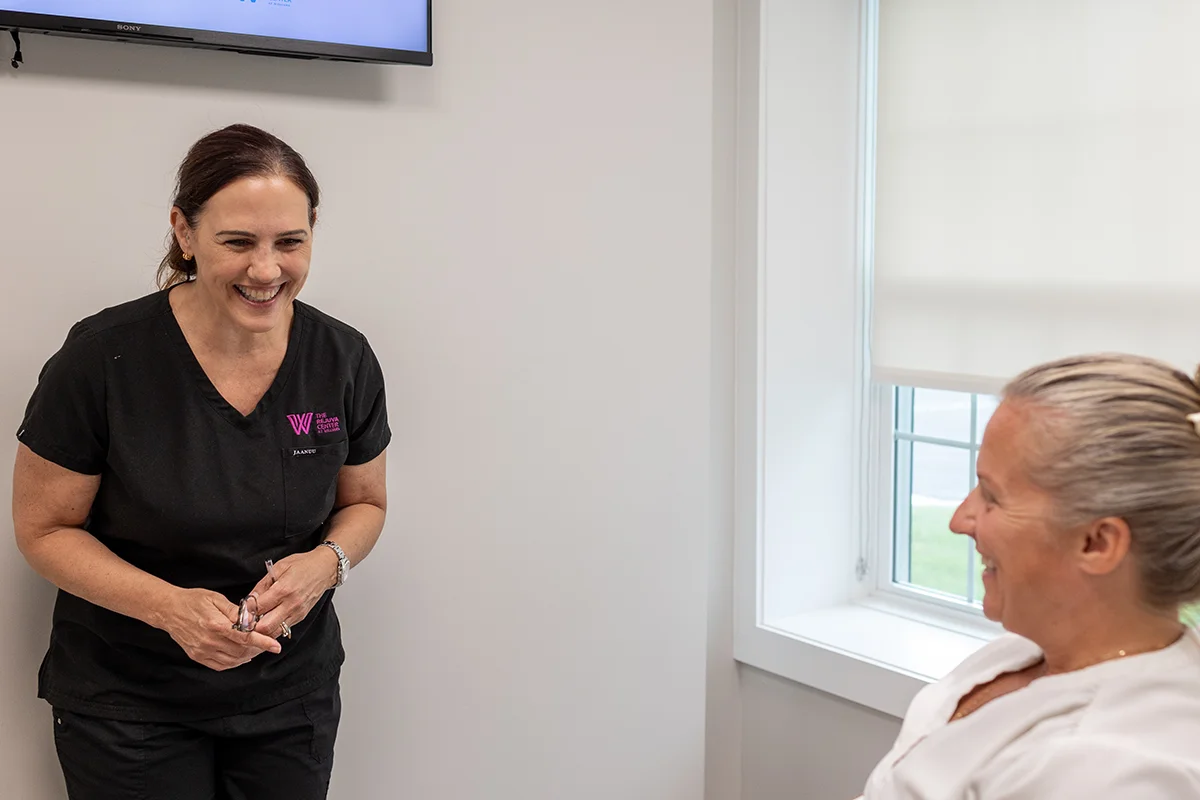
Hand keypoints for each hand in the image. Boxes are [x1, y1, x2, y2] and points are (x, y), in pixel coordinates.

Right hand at [161, 587, 280, 670]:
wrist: (169, 610)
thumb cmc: (193, 600)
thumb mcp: (216, 598)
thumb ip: (235, 611)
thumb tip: (252, 619)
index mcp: (215, 624)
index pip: (244, 637)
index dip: (262, 642)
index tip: (276, 646)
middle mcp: (208, 641)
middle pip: (241, 651)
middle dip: (258, 648)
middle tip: (268, 642)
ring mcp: (202, 651)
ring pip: (233, 660)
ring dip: (248, 655)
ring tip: (256, 646)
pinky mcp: (198, 657)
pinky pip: (221, 665)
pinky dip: (235, 662)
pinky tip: (241, 654)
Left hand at [249, 548, 337, 639]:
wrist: (324, 569)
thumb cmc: (303, 565)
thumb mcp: (279, 568)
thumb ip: (262, 585)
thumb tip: (249, 599)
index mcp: (284, 589)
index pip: (258, 608)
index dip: (247, 610)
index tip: (243, 608)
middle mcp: (291, 604)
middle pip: (265, 627)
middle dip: (253, 625)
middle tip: (248, 619)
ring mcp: (297, 613)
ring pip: (274, 632)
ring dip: (263, 629)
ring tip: (258, 621)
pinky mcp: (301, 617)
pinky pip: (283, 629)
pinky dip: (274, 627)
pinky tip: (269, 619)